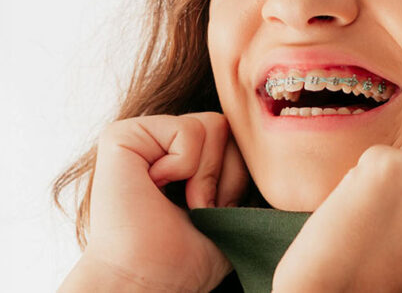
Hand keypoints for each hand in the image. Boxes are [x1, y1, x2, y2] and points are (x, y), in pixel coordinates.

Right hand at [68, 113, 249, 292]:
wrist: (148, 281)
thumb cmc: (187, 258)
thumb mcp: (232, 208)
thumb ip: (245, 169)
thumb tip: (279, 148)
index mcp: (182, 157)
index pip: (236, 138)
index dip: (236, 177)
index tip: (213, 211)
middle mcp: (160, 141)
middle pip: (227, 125)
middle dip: (223, 173)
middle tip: (197, 208)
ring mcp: (142, 136)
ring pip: (213, 124)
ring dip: (204, 174)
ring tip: (179, 202)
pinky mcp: (122, 135)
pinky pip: (187, 129)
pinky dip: (183, 165)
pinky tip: (155, 187)